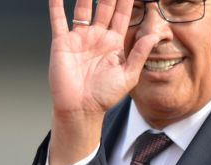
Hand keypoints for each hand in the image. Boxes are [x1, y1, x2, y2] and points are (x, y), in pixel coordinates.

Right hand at [47, 0, 160, 164]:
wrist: (81, 108)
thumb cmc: (105, 96)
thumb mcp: (128, 75)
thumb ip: (139, 53)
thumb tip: (153, 35)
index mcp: (115, 44)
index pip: (122, 17)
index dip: (126, 2)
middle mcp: (98, 37)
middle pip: (104, 8)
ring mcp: (80, 38)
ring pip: (84, 8)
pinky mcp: (62, 42)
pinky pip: (58, 19)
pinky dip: (56, 5)